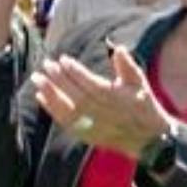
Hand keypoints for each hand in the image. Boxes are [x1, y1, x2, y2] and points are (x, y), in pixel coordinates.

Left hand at [32, 46, 173, 153]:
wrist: (149, 138)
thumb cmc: (143, 105)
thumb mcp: (139, 83)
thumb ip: (127, 66)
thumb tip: (117, 48)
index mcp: (113, 96)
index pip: (88, 81)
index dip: (74, 70)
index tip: (63, 59)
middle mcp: (100, 111)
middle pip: (74, 93)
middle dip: (58, 78)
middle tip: (46, 64)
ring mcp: (92, 124)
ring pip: (66, 107)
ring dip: (50, 93)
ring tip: (37, 79)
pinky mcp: (86, 134)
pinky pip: (65, 121)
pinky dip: (52, 110)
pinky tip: (41, 97)